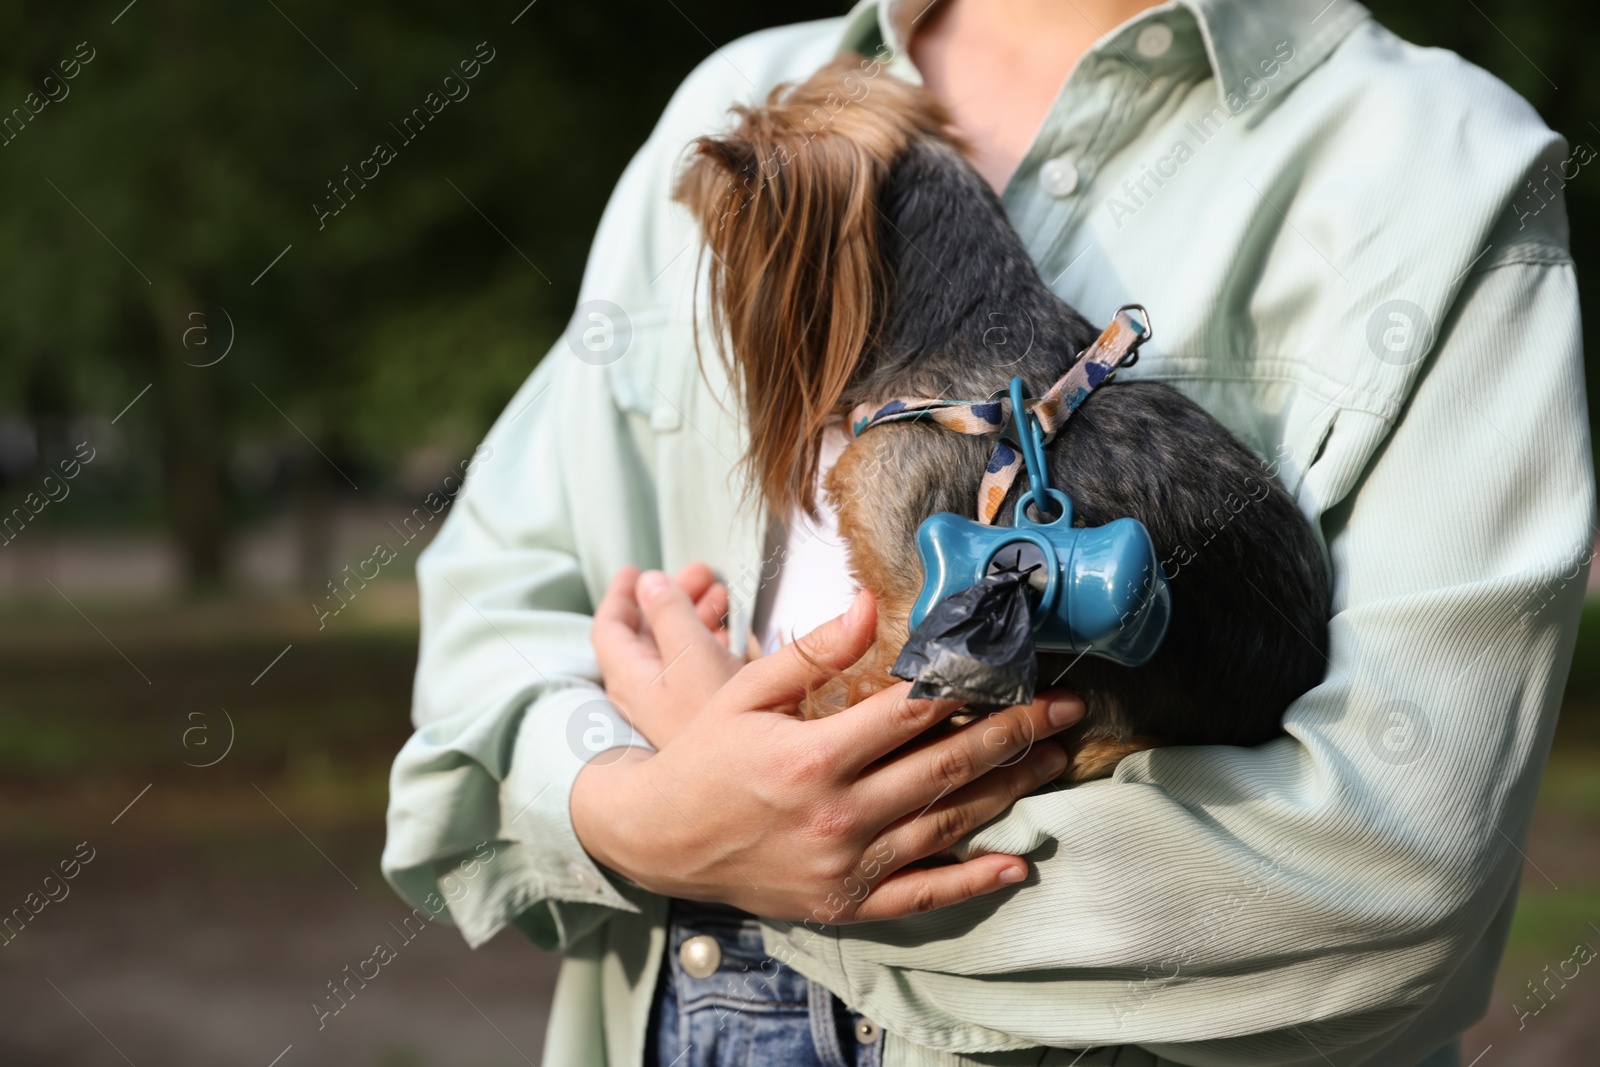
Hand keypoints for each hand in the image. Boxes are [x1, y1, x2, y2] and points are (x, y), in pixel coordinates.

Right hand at [572, 589, 1083, 922]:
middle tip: (1067, 708)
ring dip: (1009, 792)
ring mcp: (844, 866)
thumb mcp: (745, 691)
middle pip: (946, 767)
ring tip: (1054, 758)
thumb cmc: (704, 756)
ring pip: (947, 825)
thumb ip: (812, 652)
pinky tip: (1018, 863)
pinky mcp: (846, 903)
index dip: (970, 685)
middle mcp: (836, 816)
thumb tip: (870, 605)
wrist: (658, 840)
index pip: (912, 713)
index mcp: (811, 757)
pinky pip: (923, 895)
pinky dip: (974, 880)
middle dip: (1016, 733)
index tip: (1014, 664)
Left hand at [592, 562, 737, 747]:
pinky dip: (706, 641)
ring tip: (719, 593)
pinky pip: (691, 667)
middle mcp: (643, 693)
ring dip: (692, 615)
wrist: (746, 771)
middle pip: (645, 632)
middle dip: (671, 597)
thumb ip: (669, 612)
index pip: (609, 627)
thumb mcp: (691, 652)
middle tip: (697, 574)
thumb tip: (649, 583)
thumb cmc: (714, 719)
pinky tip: (728, 631)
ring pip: (671, 647)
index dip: (621, 594)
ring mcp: (668, 706)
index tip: (634, 572)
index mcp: (630, 677)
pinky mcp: (693, 715)